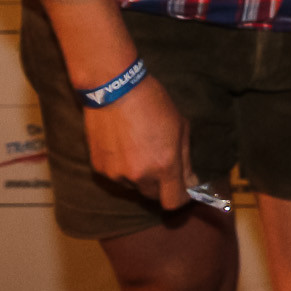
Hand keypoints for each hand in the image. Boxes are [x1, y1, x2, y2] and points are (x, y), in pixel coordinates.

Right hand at [80, 75, 197, 209]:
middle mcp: (140, 175)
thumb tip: (191, 182)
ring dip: (141, 177)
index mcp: (165, 165)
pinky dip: (123, 169)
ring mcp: (117, 174)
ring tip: (140, 149)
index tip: (185, 189)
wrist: (114, 89)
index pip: (173, 202)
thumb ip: (185, 159)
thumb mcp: (180, 126)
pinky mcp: (99, 168)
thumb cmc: (153, 103)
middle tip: (163, 164)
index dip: (182, 198)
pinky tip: (124, 147)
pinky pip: (116, 177)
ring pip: (134, 187)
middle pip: (154, 196)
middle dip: (162, 186)